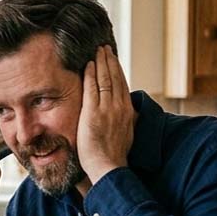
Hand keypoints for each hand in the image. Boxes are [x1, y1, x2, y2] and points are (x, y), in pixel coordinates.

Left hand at [77, 46, 135, 184]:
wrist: (108, 167)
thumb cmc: (114, 155)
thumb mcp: (127, 134)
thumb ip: (126, 121)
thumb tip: (129, 115)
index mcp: (127, 112)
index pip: (123, 85)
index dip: (118, 70)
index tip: (114, 59)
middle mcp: (119, 107)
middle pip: (116, 77)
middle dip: (110, 61)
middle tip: (105, 48)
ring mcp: (107, 109)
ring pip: (105, 79)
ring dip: (101, 62)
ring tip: (98, 50)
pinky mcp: (93, 112)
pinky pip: (91, 88)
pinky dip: (90, 74)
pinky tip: (88, 64)